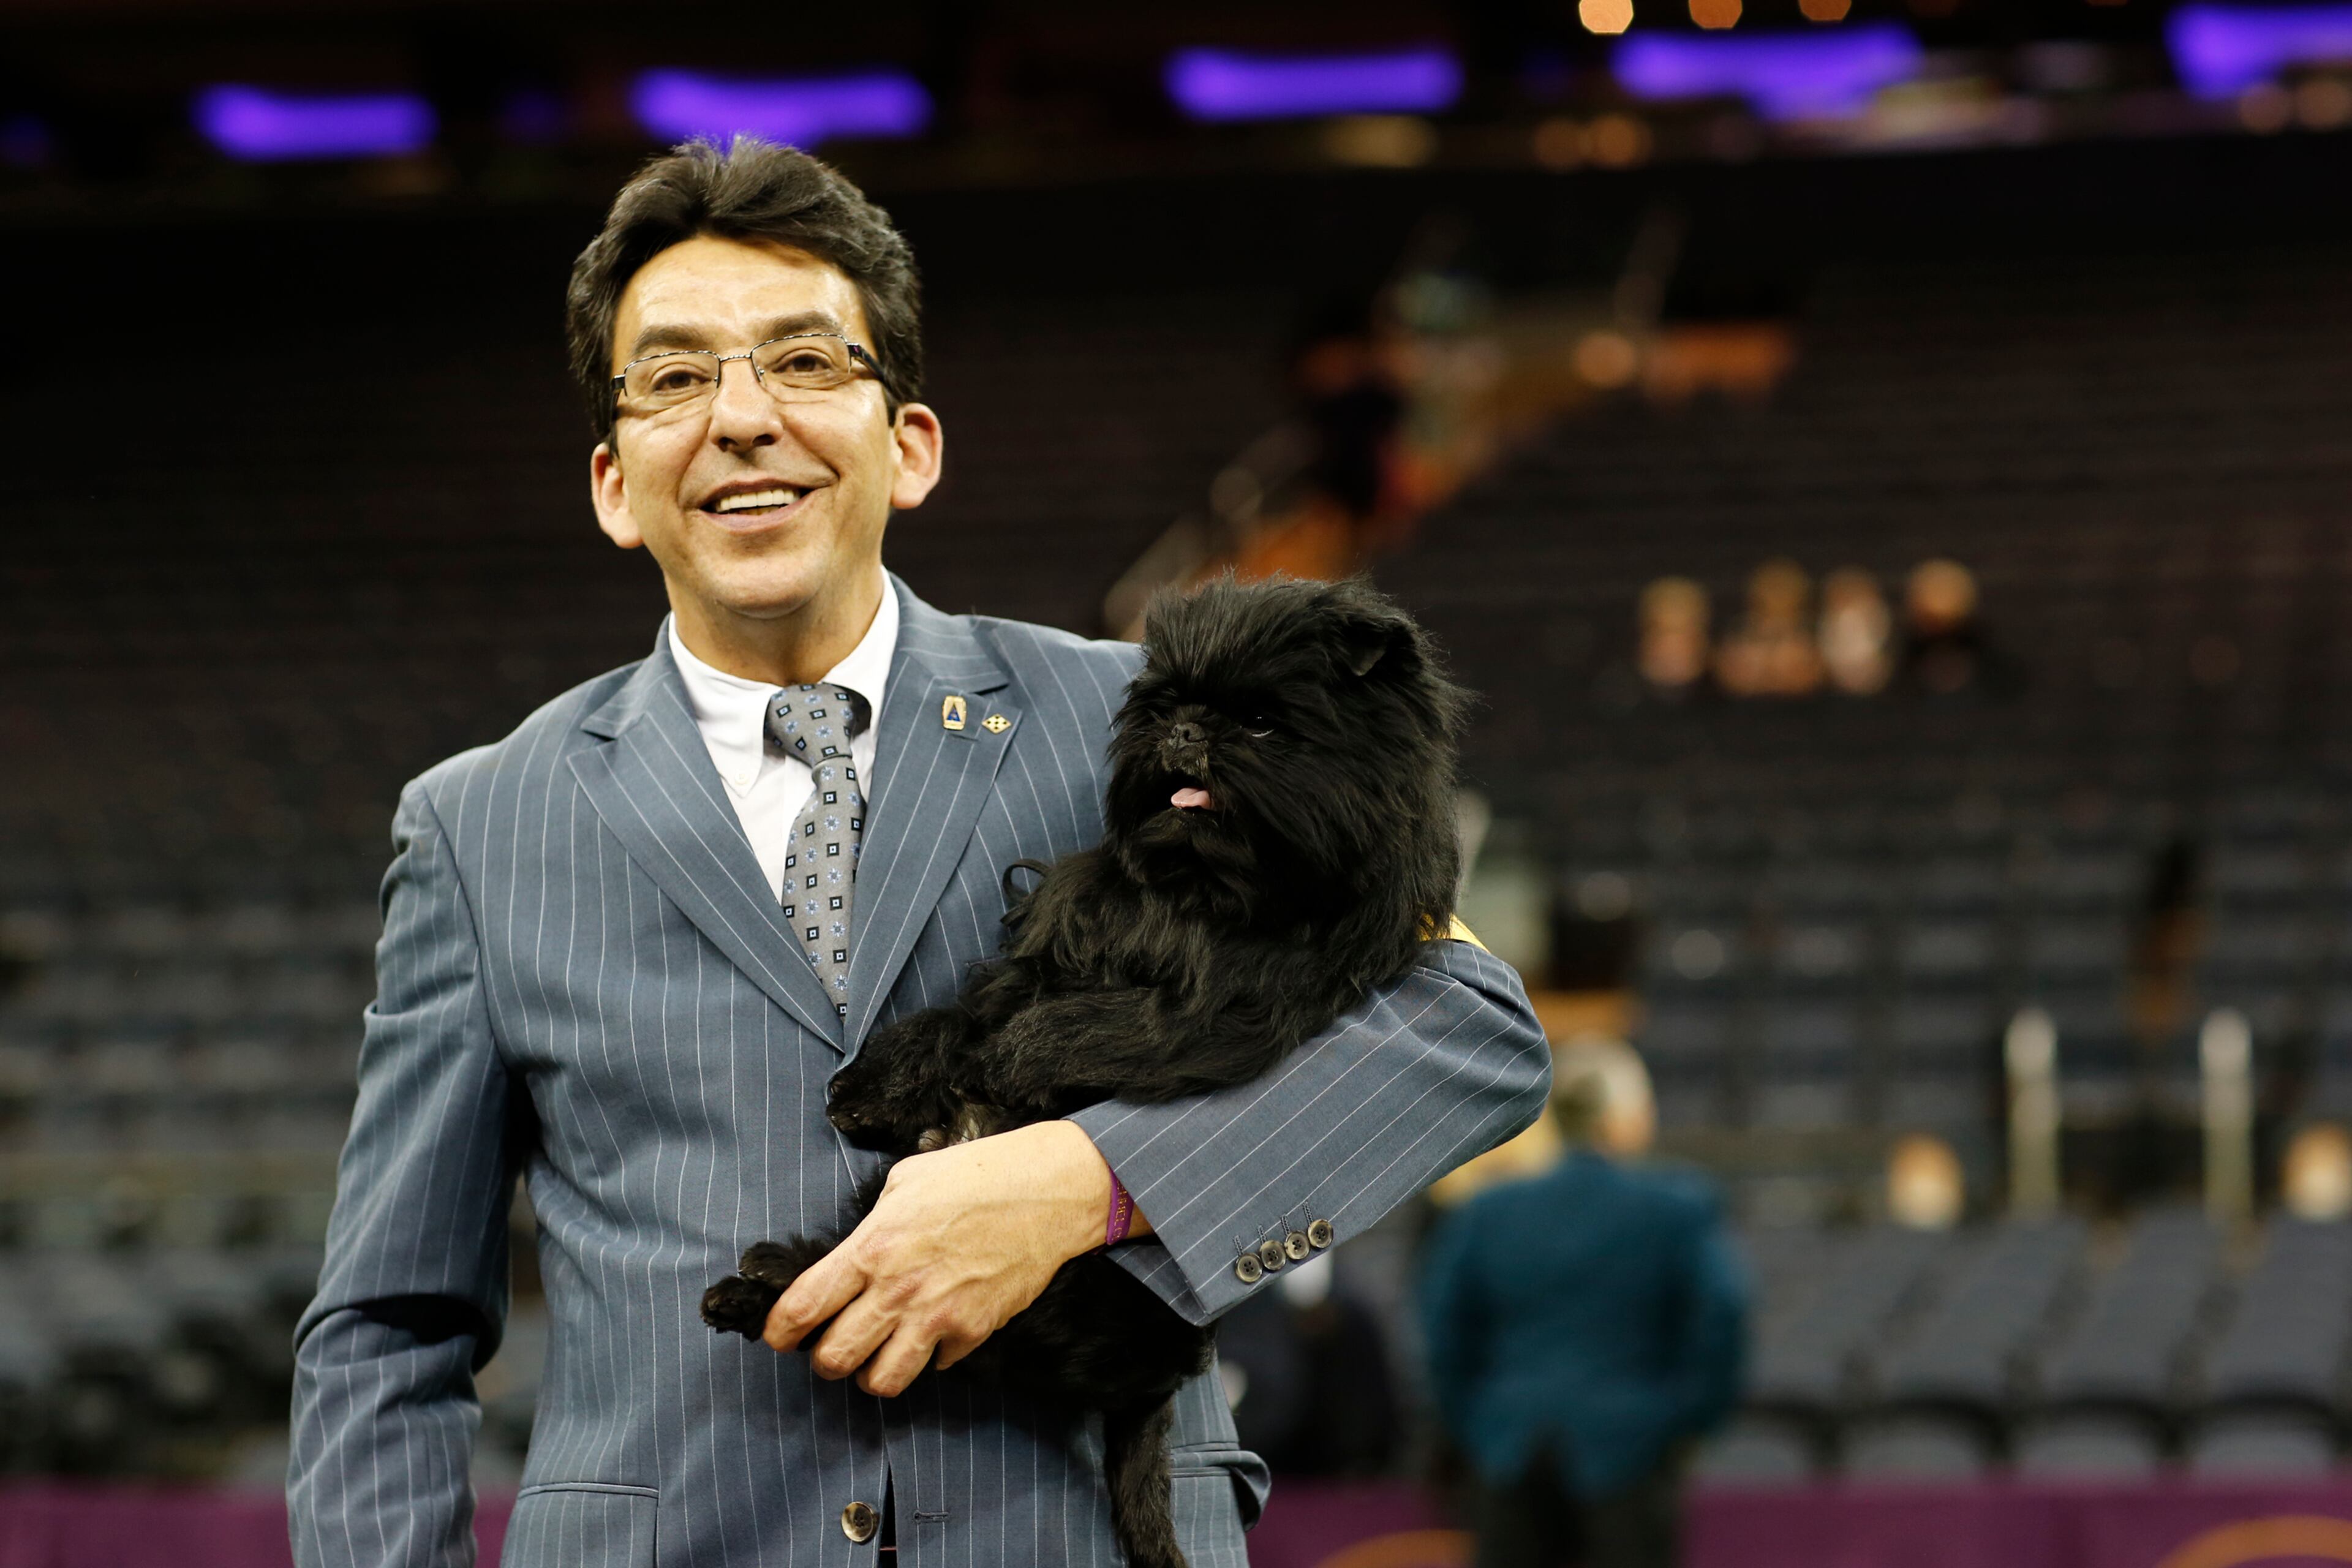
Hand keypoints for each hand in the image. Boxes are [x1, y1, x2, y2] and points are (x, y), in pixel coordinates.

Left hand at [762, 1120, 1150, 1394]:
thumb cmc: (978, 1175)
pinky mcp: (973, 1331)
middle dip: (824, 1360)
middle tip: (831, 1348)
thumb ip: (873, 1223)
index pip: (804, 1306)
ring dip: (872, 1374)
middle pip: (834, 1358)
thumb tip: (857, 1252)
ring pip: (882, 1381)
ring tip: (877, 1356)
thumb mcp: (906, 1181)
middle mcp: (899, 1288)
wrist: (1046, 1191)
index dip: (780, 1332)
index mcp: (873, 1246)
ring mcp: (938, 1315)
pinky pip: (936, 1366)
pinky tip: (935, 1332)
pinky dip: (931, 1357)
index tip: (779, 1338)